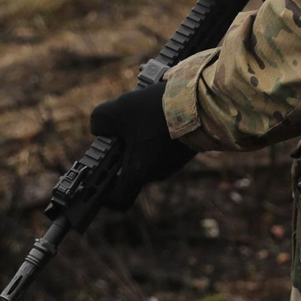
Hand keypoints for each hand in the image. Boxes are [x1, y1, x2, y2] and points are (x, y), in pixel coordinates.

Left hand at [89, 82, 195, 210]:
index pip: (117, 200)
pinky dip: (159, 132)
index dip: (104, 194)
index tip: (98, 178)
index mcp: (138, 172)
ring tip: (143, 113)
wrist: (202, 101)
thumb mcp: (117, 109)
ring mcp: (174, 162)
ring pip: (149, 155)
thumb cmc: (157, 110)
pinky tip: (160, 111)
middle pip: (132, 169)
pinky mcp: (186, 148)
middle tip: (121, 128)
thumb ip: (99, 121)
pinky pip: (165, 145)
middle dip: (123, 150)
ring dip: (142, 137)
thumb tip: (100, 129)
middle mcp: (157, 173)